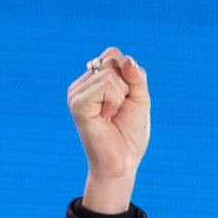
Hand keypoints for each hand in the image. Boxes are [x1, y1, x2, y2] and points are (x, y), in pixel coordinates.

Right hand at [68, 48, 150, 214]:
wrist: (122, 163)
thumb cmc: (130, 135)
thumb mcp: (140, 100)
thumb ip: (137, 77)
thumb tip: (127, 60)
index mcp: (94, 80)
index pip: (113, 55)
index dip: (128, 75)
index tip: (124, 101)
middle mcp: (82, 84)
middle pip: (112, 60)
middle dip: (126, 86)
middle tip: (118, 111)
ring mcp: (77, 93)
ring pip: (109, 73)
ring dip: (120, 97)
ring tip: (111, 116)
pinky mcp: (77, 103)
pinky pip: (104, 85)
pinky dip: (114, 102)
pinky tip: (106, 118)